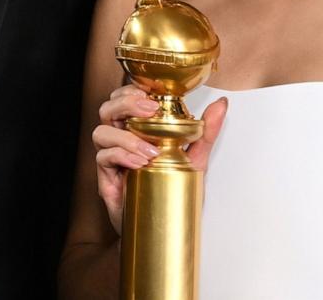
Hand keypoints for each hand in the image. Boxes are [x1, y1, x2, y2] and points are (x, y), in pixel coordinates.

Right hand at [92, 85, 226, 234]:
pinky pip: (103, 159)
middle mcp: (122, 141)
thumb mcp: (195, 160)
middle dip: (125, 104)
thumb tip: (221, 103)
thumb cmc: (173, 193)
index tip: (151, 95)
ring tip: (150, 150)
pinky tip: (139, 164)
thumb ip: (206, 132)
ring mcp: (113, 161)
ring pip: (101, 132)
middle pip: (107, 109)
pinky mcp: (107, 181)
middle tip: (149, 110)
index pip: (124, 99)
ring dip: (125, 136)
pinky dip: (120, 156)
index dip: (131, 90)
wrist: (162, 232)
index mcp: (138, 130)